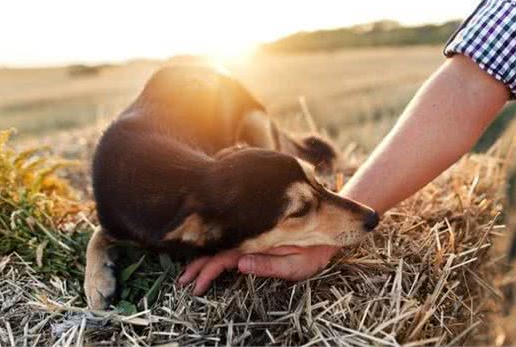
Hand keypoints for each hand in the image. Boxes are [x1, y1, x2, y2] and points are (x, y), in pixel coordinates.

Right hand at [178, 245, 337, 294]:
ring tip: (187, 273)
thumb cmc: (315, 250)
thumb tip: (239, 264)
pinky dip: (216, 251)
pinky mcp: (258, 239)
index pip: (224, 257)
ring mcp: (254, 238)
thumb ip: (269, 263)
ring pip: (222, 246)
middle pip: (218, 250)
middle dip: (198, 265)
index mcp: (256, 243)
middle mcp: (252, 238)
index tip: (195, 286)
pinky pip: (232, 245)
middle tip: (183, 282)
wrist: (331, 230)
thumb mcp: (296, 262)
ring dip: (203, 258)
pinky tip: (206, 257)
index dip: (207, 271)